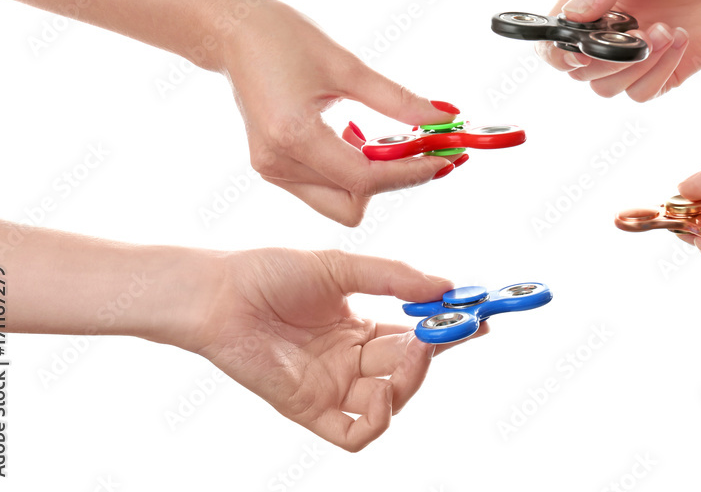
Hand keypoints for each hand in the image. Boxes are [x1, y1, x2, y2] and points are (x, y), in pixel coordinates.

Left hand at [193, 248, 485, 451]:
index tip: (481, 316)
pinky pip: (355, 433)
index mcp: (360, 330)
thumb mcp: (341, 268)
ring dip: (412, 380)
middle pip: (410, 369)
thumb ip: (393, 277)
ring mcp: (333, 387)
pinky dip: (378, 421)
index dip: (448, 330)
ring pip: (392, 401)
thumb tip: (446, 286)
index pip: (416, 337)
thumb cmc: (270, 274)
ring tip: (414, 349)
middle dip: (437, 351)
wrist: (220, 293)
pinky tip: (384, 393)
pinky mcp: (310, 409)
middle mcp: (351, 362)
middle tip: (455, 330)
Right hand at [216, 0, 463, 225]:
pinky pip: (324, 187)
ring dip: (372, 177)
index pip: (365, 178)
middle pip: (353, 204)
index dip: (411, 172)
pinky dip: (351, 170)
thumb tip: (445, 118)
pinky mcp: (273, 167)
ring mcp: (272, 170)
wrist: (232, 30)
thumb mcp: (347, 66)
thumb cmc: (281, 37)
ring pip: (340, 201)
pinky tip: (357, 137)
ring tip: (384, 137)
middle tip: (421, 150)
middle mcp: (278, 163)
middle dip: (392, 182)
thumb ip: (399, 99)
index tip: (444, 158)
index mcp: (293, 137)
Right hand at [537, 0, 700, 101]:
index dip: (556, 52)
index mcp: (588, 6)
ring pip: (607, 88)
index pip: (551, 43)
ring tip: (666, 30)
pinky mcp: (659, 76)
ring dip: (636, 64)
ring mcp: (630, 60)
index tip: (578, 47)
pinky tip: (679, 39)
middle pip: (578, 72)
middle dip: (605, 58)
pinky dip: (659, 71)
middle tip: (637, 33)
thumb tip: (572, 14)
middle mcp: (603, 36)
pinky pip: (641, 94)